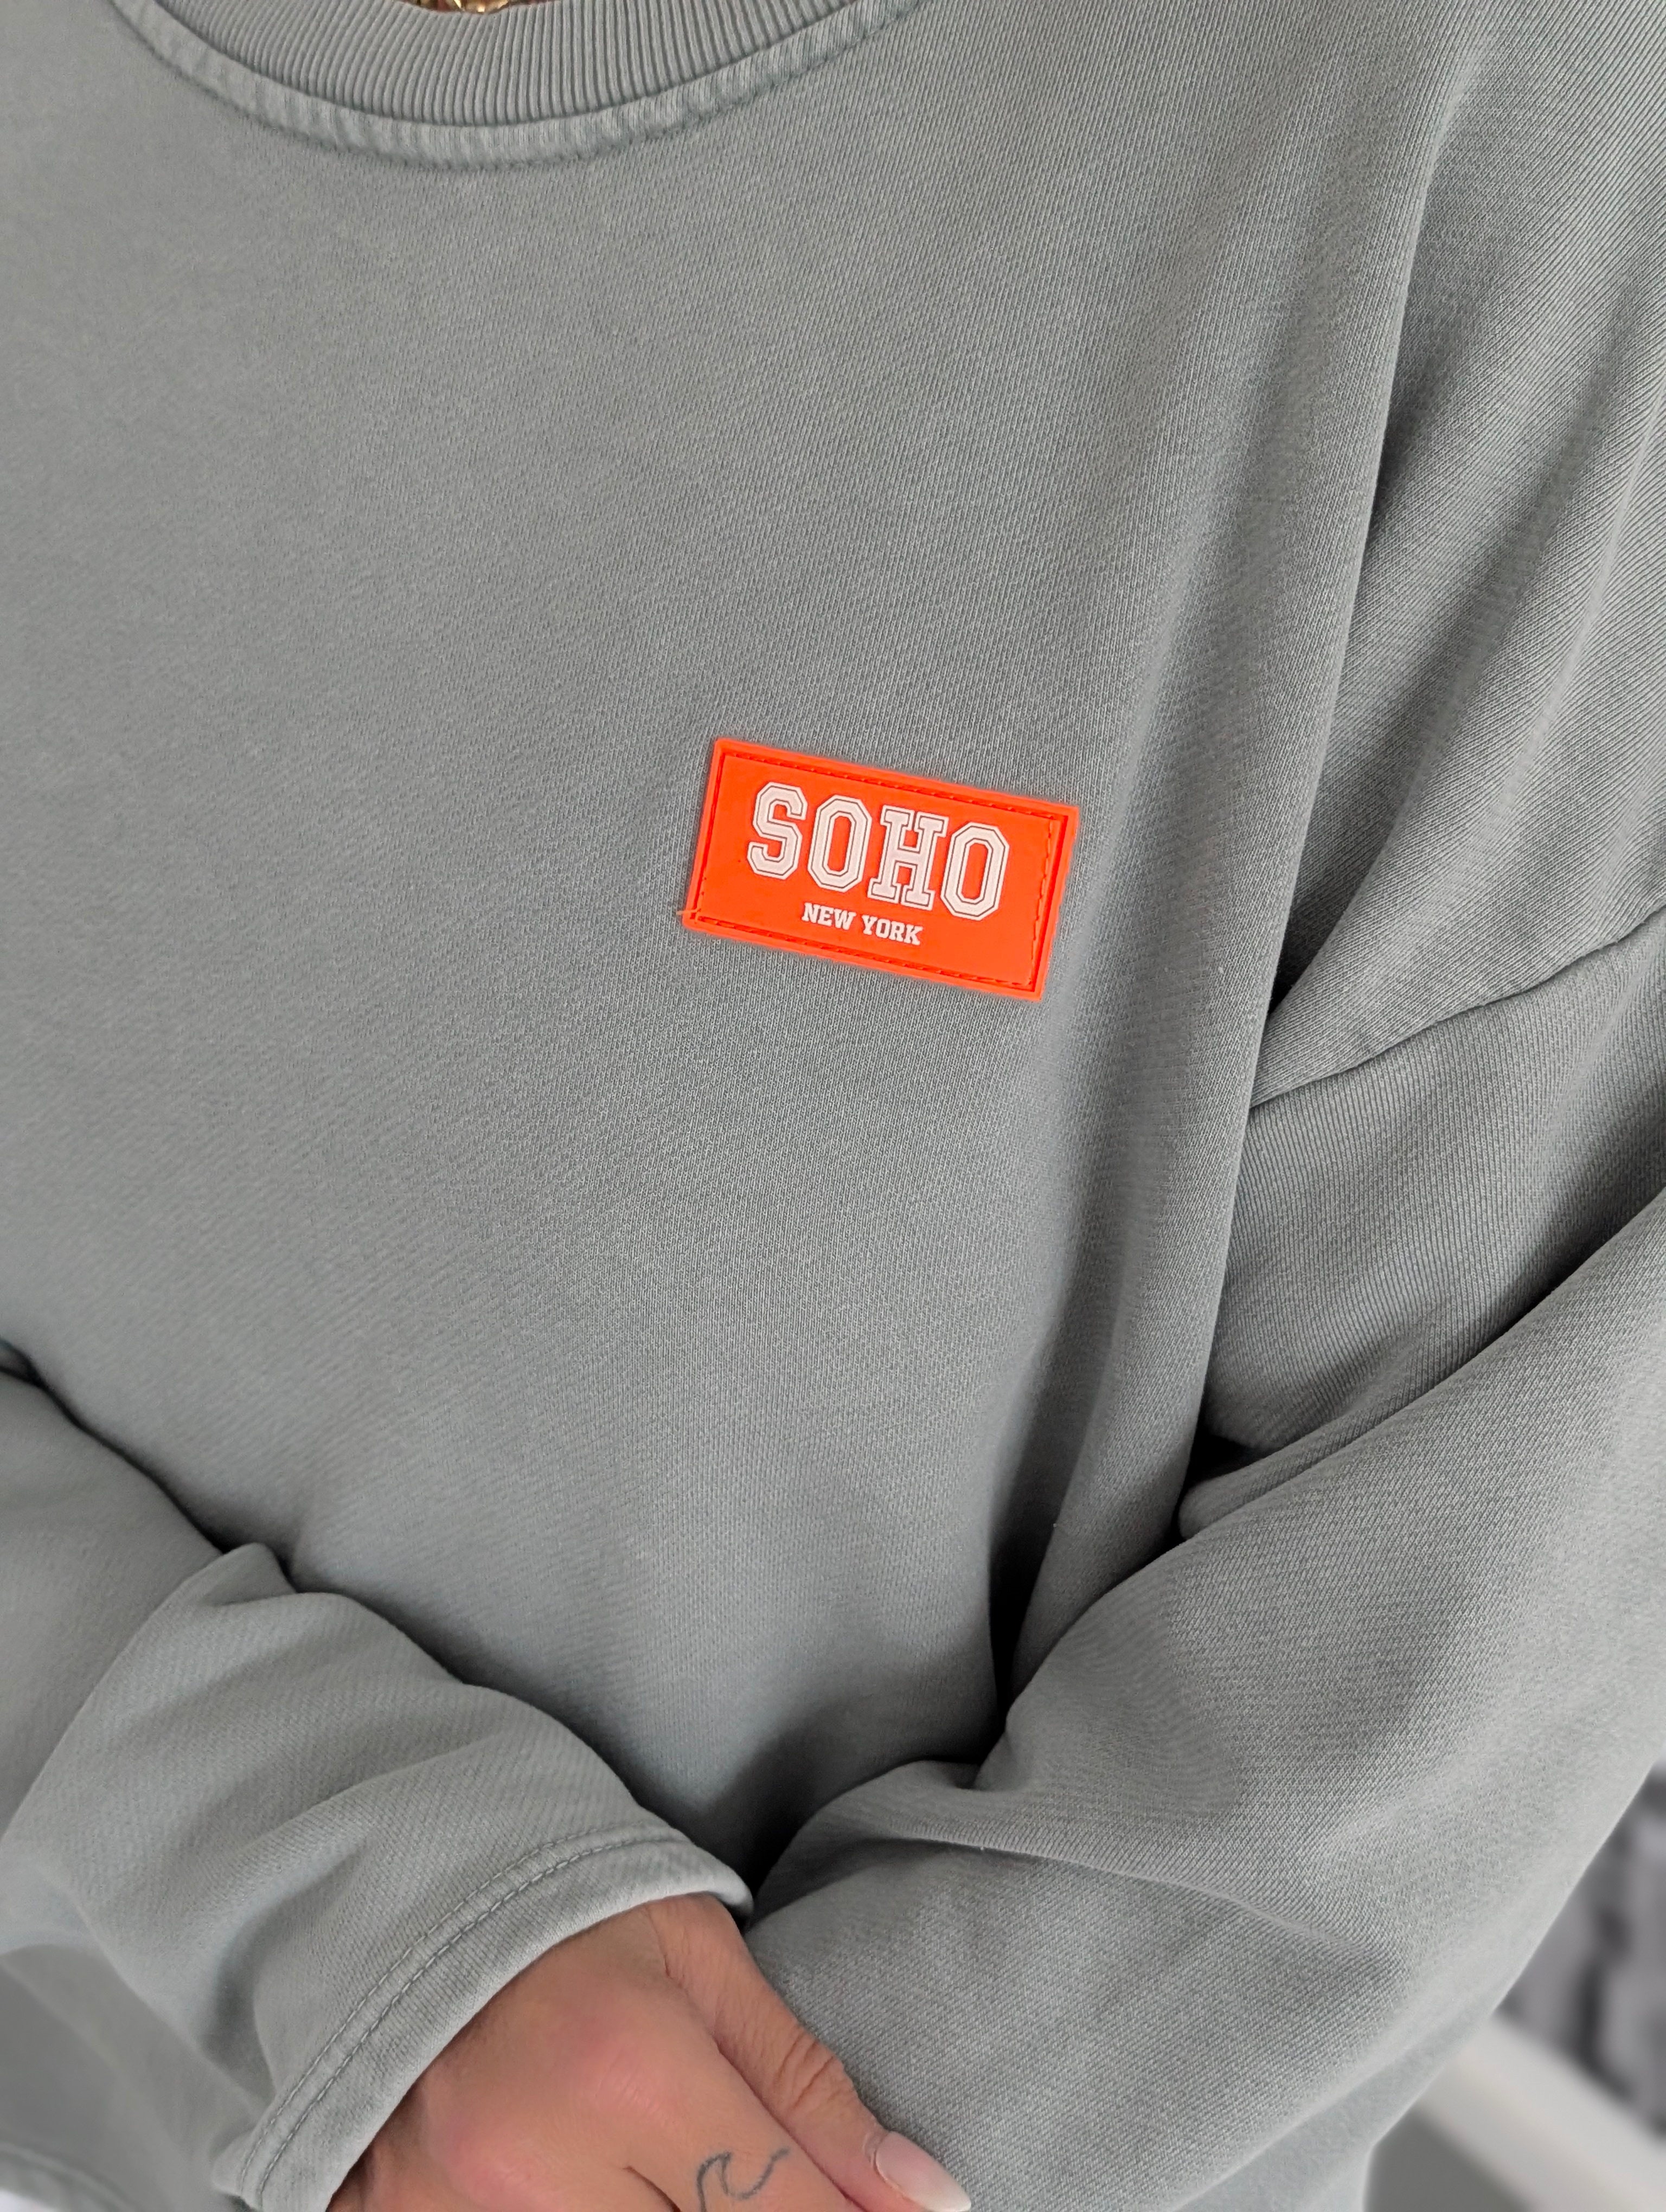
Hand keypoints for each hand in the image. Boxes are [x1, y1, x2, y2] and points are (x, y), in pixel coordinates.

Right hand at [328, 1890, 970, 2211]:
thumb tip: (922, 2197)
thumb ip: (806, 2086)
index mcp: (630, 2070)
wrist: (399, 1896)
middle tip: (743, 2163)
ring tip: (663, 2156)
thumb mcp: (702, 1960)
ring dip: (666, 2211)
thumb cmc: (568, 1914)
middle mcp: (540, 2162)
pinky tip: (604, 2175)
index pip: (783, 2207)